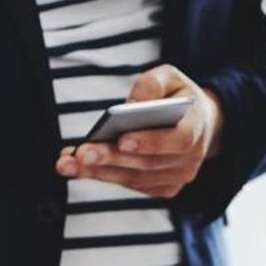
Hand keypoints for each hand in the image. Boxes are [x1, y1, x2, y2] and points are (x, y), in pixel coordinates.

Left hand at [55, 65, 220, 199]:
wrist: (196, 124)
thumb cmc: (177, 97)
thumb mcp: (170, 77)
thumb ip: (152, 84)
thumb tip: (129, 104)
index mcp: (197, 128)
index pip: (178, 141)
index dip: (150, 142)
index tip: (122, 140)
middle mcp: (190, 160)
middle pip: (148, 164)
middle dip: (112, 158)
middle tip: (82, 153)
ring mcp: (176, 178)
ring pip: (135, 178)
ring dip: (99, 172)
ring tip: (68, 162)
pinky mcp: (162, 188)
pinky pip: (130, 184)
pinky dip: (103, 175)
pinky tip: (79, 166)